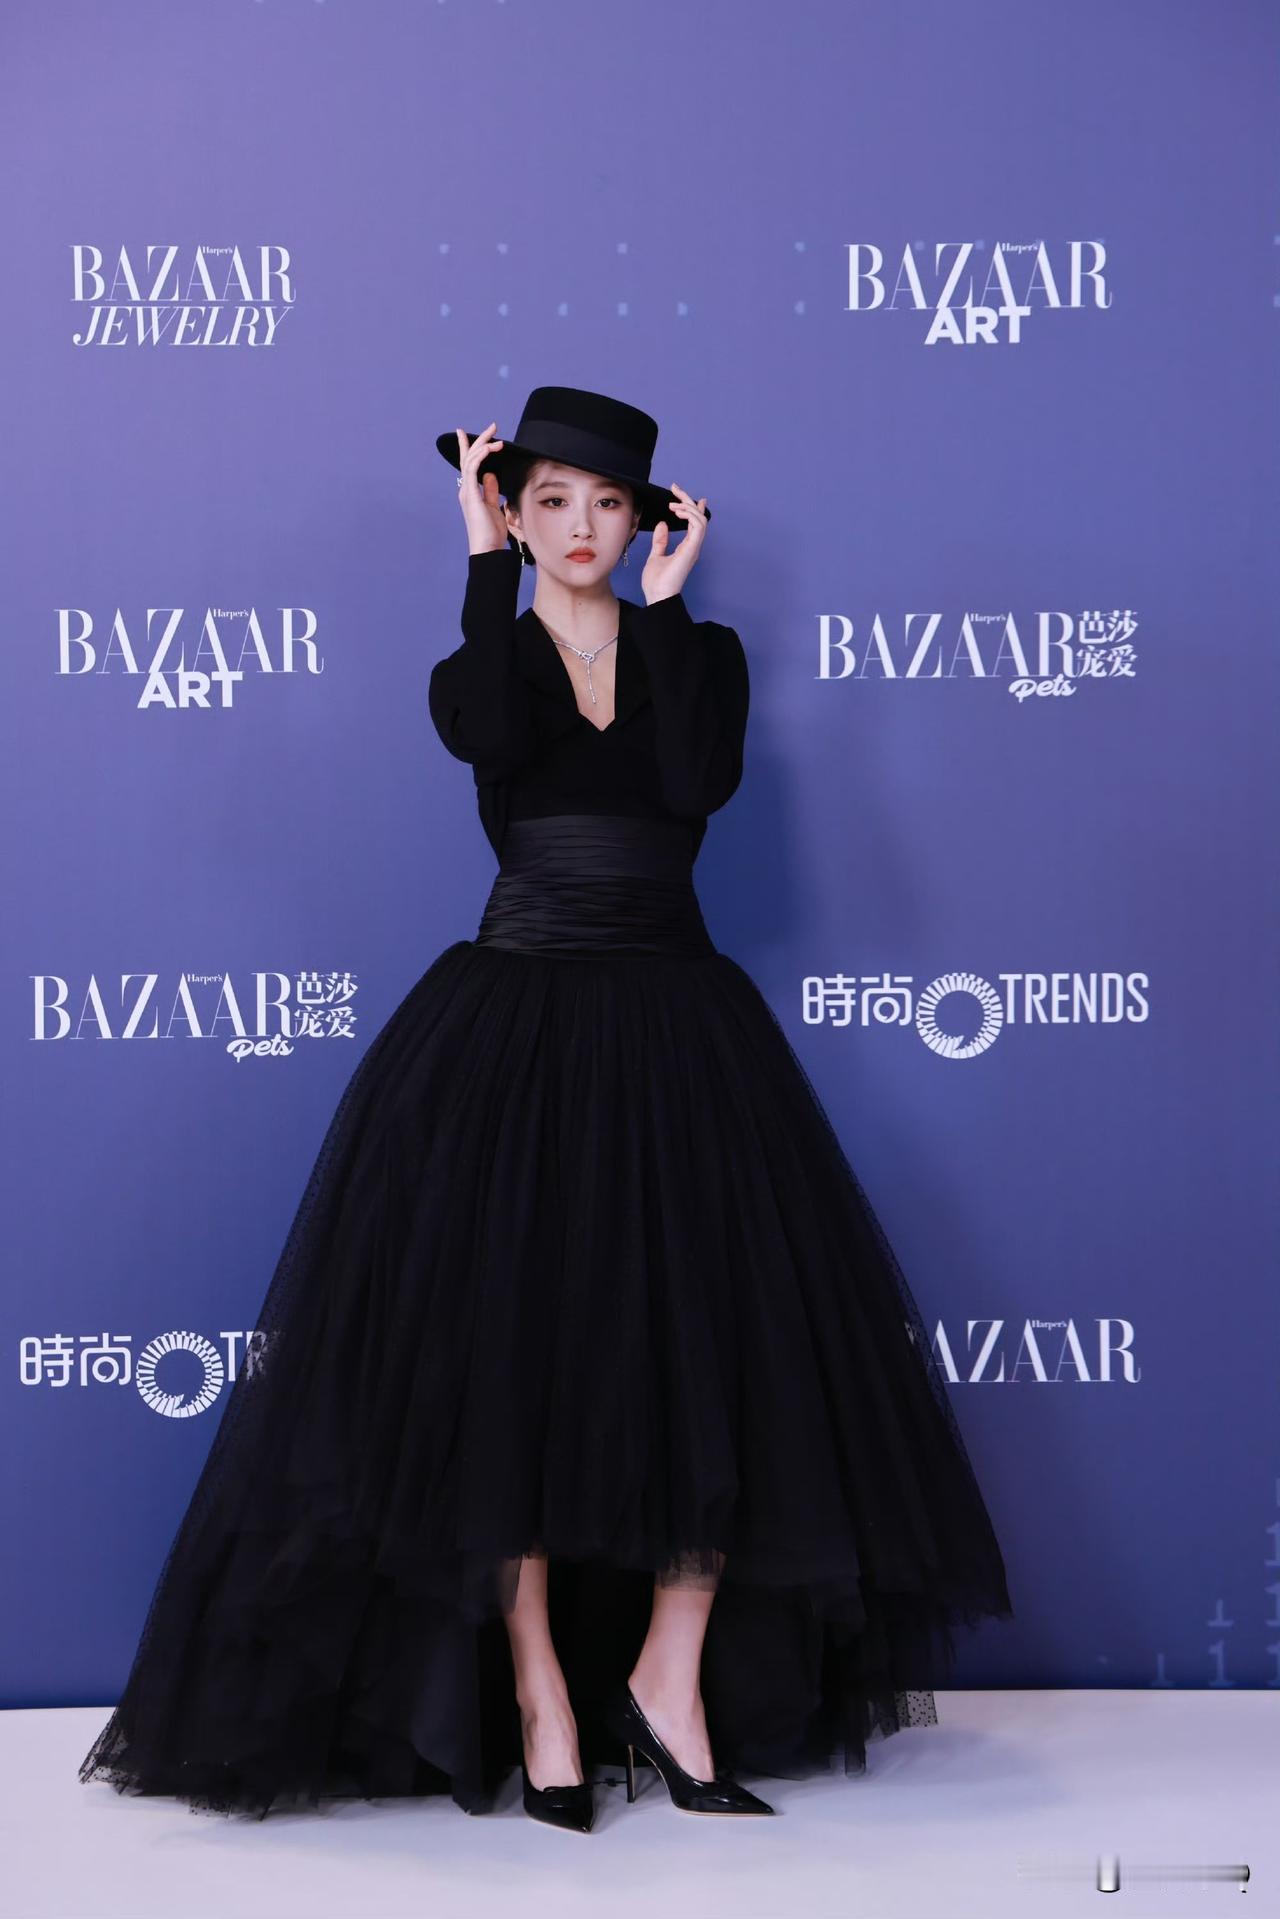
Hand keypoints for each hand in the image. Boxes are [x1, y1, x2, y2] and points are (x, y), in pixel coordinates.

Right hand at [454, 423, 509, 554]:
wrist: (487, 548)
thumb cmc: (491, 532)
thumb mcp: (494, 507)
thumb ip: (491, 490)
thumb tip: (491, 474)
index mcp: (471, 491)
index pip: (470, 464)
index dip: (471, 447)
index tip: (474, 433)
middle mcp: (466, 489)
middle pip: (469, 457)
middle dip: (478, 439)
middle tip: (492, 426)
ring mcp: (467, 491)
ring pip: (471, 459)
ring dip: (483, 444)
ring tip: (496, 434)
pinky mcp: (471, 494)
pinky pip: (473, 468)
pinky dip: (481, 455)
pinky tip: (491, 448)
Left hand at [640, 483, 708, 603]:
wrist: (657, 596)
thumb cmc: (656, 582)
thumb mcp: (656, 556)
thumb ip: (660, 541)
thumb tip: (663, 524)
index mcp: (686, 548)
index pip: (694, 523)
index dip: (692, 507)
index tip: (682, 494)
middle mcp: (693, 546)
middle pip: (698, 517)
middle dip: (688, 500)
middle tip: (675, 488)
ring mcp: (694, 548)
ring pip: (700, 519)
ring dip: (688, 506)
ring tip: (673, 503)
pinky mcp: (692, 549)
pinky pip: (698, 526)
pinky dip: (690, 515)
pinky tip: (678, 511)